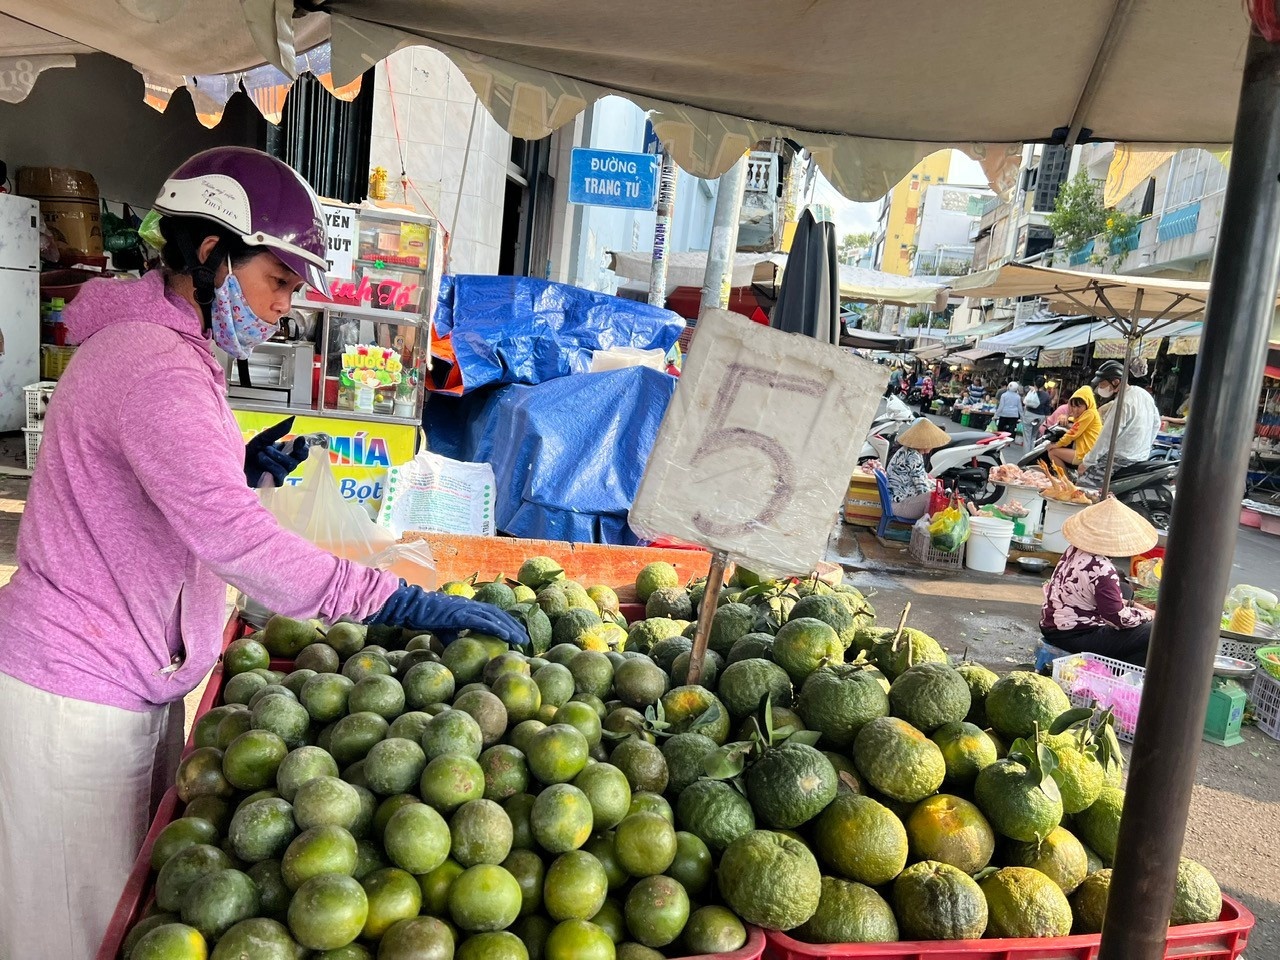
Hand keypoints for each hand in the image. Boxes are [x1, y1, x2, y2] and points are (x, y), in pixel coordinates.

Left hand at [245, 416, 309, 487]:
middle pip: (298, 459)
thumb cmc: (249, 451)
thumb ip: (278, 431)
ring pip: (288, 466)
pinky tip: (260, 462)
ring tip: (259, 454)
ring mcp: (282, 473)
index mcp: (286, 451)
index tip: (300, 438)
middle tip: (267, 447)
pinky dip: (270, 466)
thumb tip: (293, 418)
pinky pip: (280, 475)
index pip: (302, 451)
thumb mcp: (264, 438)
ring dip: (273, 458)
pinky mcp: (276, 482)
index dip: (303, 446)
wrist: (235, 464)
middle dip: (282, 452)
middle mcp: (286, 463)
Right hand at [368, 583, 528, 645]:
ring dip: (510, 628)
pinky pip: (483, 621)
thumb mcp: (445, 633)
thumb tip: (461, 654)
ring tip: (522, 640)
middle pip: (499, 615)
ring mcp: (467, 607)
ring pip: (495, 617)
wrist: (413, 608)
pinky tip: (507, 635)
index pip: (493, 615)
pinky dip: (497, 627)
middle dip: (514, 626)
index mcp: (470, 608)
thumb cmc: (428, 619)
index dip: (506, 623)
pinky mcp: (461, 613)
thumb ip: (456, 640)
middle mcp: (472, 605)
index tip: (518, 634)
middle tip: (526, 640)